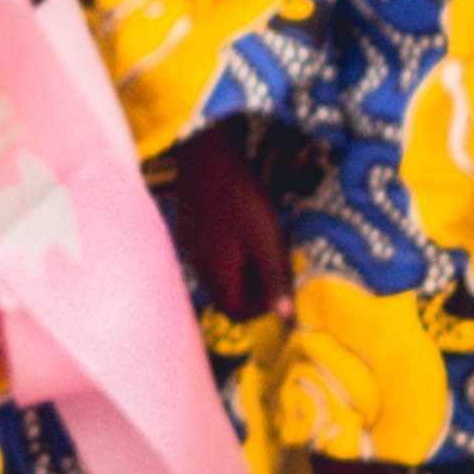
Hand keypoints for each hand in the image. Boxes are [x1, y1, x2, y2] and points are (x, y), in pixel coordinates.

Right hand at [160, 124, 292, 321]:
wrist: (204, 153)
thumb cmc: (241, 197)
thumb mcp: (266, 239)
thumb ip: (275, 280)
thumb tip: (286, 320)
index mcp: (216, 272)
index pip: (236, 312)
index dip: (261, 307)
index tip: (280, 284)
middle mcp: (197, 265)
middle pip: (226, 296)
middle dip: (253, 288)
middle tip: (274, 262)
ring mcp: (189, 246)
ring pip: (218, 275)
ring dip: (241, 269)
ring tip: (260, 244)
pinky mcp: (187, 229)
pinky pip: (209, 255)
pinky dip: (228, 253)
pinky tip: (239, 229)